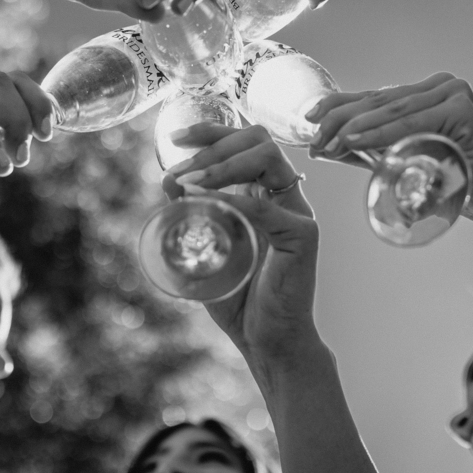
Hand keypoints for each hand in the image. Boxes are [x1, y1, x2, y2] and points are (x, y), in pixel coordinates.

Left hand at [162, 125, 320, 367]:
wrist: (266, 342)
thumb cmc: (238, 298)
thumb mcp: (204, 248)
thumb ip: (191, 215)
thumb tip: (168, 179)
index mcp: (263, 194)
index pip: (245, 141)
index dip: (212, 130)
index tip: (176, 138)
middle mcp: (283, 197)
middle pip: (259, 139)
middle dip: (214, 144)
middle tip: (181, 168)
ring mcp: (297, 214)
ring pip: (270, 159)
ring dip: (224, 165)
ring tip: (192, 184)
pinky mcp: (304, 237)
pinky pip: (271, 208)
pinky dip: (237, 201)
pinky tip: (209, 205)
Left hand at [305, 74, 472, 228]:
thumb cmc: (456, 181)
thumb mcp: (402, 160)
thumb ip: (368, 151)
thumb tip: (326, 149)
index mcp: (426, 92)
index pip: (374, 97)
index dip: (338, 106)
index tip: (308, 119)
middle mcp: (440, 86)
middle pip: (379, 101)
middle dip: (340, 119)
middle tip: (313, 136)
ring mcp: (453, 92)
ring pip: (392, 110)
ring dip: (354, 126)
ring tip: (328, 140)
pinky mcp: (461, 109)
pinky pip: (412, 122)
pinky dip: (382, 132)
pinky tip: (355, 139)